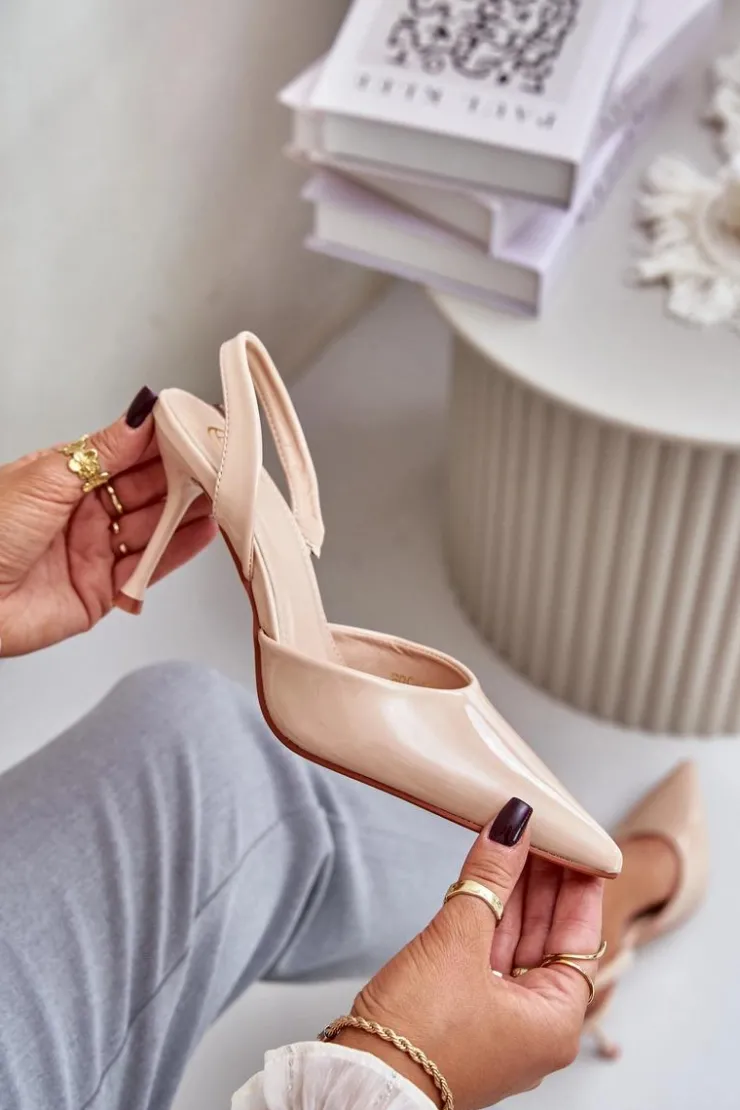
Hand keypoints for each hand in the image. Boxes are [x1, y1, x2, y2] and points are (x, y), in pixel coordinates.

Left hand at [0, 389, 216, 655]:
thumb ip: (106, 450)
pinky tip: (202, 531)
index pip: (127, 453)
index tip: (196, 428)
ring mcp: (95, 551)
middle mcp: (84, 513)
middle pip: (146, 489)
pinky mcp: (104, 591)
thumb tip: (142, 413)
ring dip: (188, 511)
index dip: (162, 441)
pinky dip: (179, 549)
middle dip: (183, 475)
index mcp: (66, 478)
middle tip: (218, 461)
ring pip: (154, 526)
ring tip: (221, 494)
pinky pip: (149, 566)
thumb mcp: (49, 477)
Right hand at [338, 799, 603, 1108]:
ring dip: (511, 895)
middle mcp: (534, 1026)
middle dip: (540, 882)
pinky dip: (487, 918)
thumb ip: (487, 879)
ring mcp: (498, 1022)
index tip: (576, 846)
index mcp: (554, 1022)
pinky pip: (489, 957)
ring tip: (510, 844)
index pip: (580, 937)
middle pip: (548, 938)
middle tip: (537, 833)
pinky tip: (482, 882)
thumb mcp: (458, 941)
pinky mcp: (465, 1015)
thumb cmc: (419, 1036)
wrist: (364, 1082)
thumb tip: (510, 829)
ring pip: (516, 945)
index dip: (578, 885)